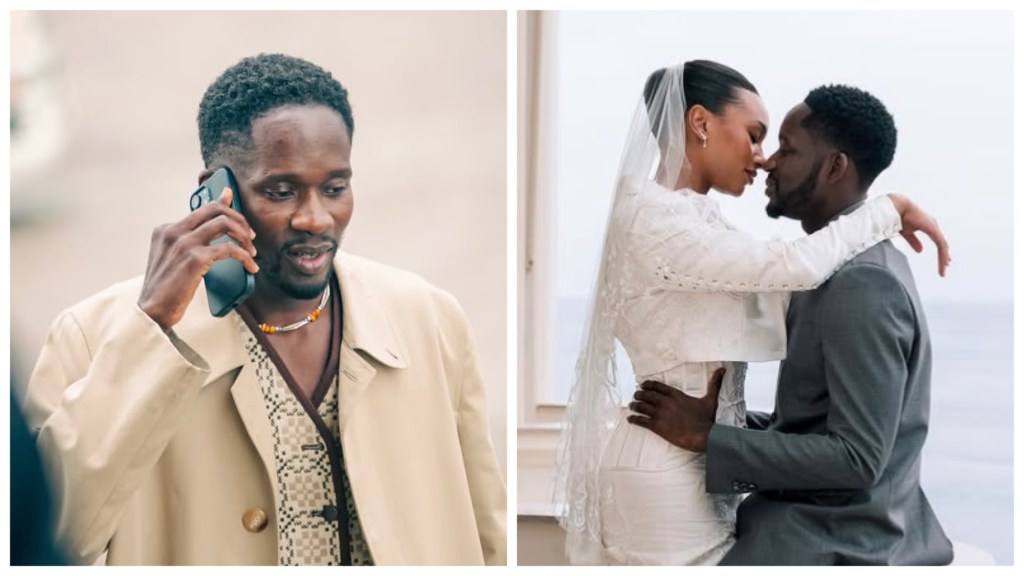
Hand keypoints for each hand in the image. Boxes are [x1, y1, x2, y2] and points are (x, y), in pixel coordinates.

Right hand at [138, 187, 258, 330]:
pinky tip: (250, 266)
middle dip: (240, 219)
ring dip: (244, 236)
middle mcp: (174, 232)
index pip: (202, 209)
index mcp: (166, 230)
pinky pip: (229, 249)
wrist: (153, 311)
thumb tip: (211, 229)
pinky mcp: (195, 258)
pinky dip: (245, 256)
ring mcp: (184, 243)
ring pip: (224, 223)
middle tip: (250, 236)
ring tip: (251, 251)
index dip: (225, 206)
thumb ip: (191, 241)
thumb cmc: (166, 288)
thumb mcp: (173, 258)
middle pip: (215, 210)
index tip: (237, 209)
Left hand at [626, 368, 724, 452]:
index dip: (648, 385)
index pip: (658, 386)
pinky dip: (634, 419)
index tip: (642, 385)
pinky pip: (641, 421)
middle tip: (635, 395)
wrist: (704, 435)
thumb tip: (722, 370)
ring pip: (642, 407)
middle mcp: (666, 402)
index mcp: (676, 395)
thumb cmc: (707, 419)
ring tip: (631, 405)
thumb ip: (714, 384)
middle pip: (647, 395)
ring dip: (635, 405)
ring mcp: (660, 414)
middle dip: (639, 394)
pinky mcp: (657, 426)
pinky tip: (630, 419)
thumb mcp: (711, 399)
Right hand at [888, 193, 951, 276]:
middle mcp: (933, 226)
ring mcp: (934, 227)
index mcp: (928, 226)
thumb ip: (914, 242)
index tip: (943, 260)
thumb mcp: (907, 233)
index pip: (937, 240)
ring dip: (943, 257)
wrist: (897, 209)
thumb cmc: (900, 218)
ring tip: (944, 267)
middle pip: (942, 243)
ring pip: (942, 245)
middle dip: (944, 255)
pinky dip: (943, 253)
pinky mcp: (933, 230)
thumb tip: (921, 251)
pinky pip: (940, 244)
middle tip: (946, 265)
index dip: (941, 250)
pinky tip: (943, 260)